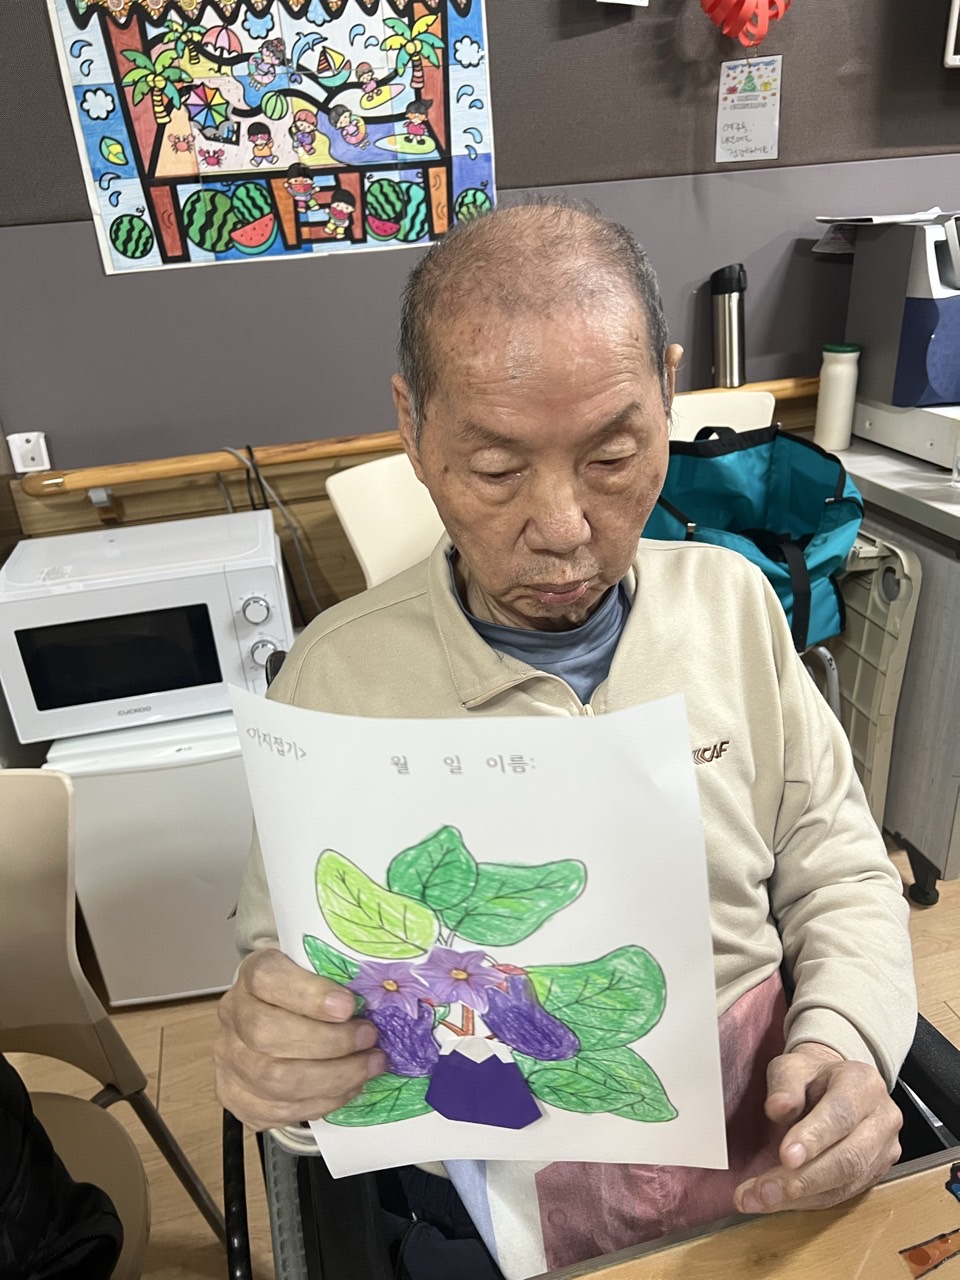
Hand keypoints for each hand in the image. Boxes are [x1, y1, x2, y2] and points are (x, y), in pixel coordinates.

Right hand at [214, 947, 385, 1130]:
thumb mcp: (317, 972)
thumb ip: (337, 979)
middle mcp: (233, 1015)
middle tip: (368, 1038)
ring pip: (274, 1079)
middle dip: (329, 1042)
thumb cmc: (304, 995)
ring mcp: (229, 1060)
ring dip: (333, 1077)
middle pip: (268, 1033)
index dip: (308, 995)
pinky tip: (348, 1088)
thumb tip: (380, 994)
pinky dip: (321, 1102)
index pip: (267, 979)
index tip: (348, 1005)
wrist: (270, 1023)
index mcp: (253, 974)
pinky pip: (277, 1110)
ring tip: (369, 1066)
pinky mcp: (237, 1098)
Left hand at [733, 1043, 901, 1213]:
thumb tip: (778, 1107)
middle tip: (764, 1189)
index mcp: (863, 1084)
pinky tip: (776, 1201)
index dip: (815, 1138)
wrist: (834, 1084)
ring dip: (800, 1197)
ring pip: (845, 1183)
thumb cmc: (811, 1076)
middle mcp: (882, 1118)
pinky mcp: (875, 1174)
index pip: (841, 1114)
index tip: (786, 1156)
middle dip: (804, 1179)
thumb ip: (784, 1084)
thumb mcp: (792, 1066)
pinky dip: (806, 1202)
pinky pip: (842, 1195)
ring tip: (760, 1198)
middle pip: (849, 1158)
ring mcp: (884, 1150)